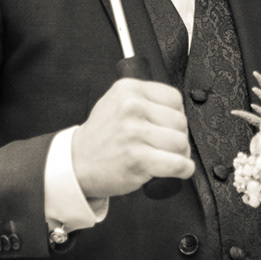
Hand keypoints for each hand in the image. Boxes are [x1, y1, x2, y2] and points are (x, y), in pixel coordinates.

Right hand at [71, 79, 194, 199]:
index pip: (174, 98)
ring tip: (167, 158)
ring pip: (181, 142)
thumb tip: (177, 110)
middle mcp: (131, 107)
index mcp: (128, 89)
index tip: (169, 126)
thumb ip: (143, 99)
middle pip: (180, 121)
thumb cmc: (100, 137)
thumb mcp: (116, 103)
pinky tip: (177, 170)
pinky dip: (183, 169)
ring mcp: (134, 132)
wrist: (77, 163)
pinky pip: (177, 163)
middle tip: (166, 146)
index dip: (176, 115)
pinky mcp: (137, 158)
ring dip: (181, 154)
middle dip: (179, 136)